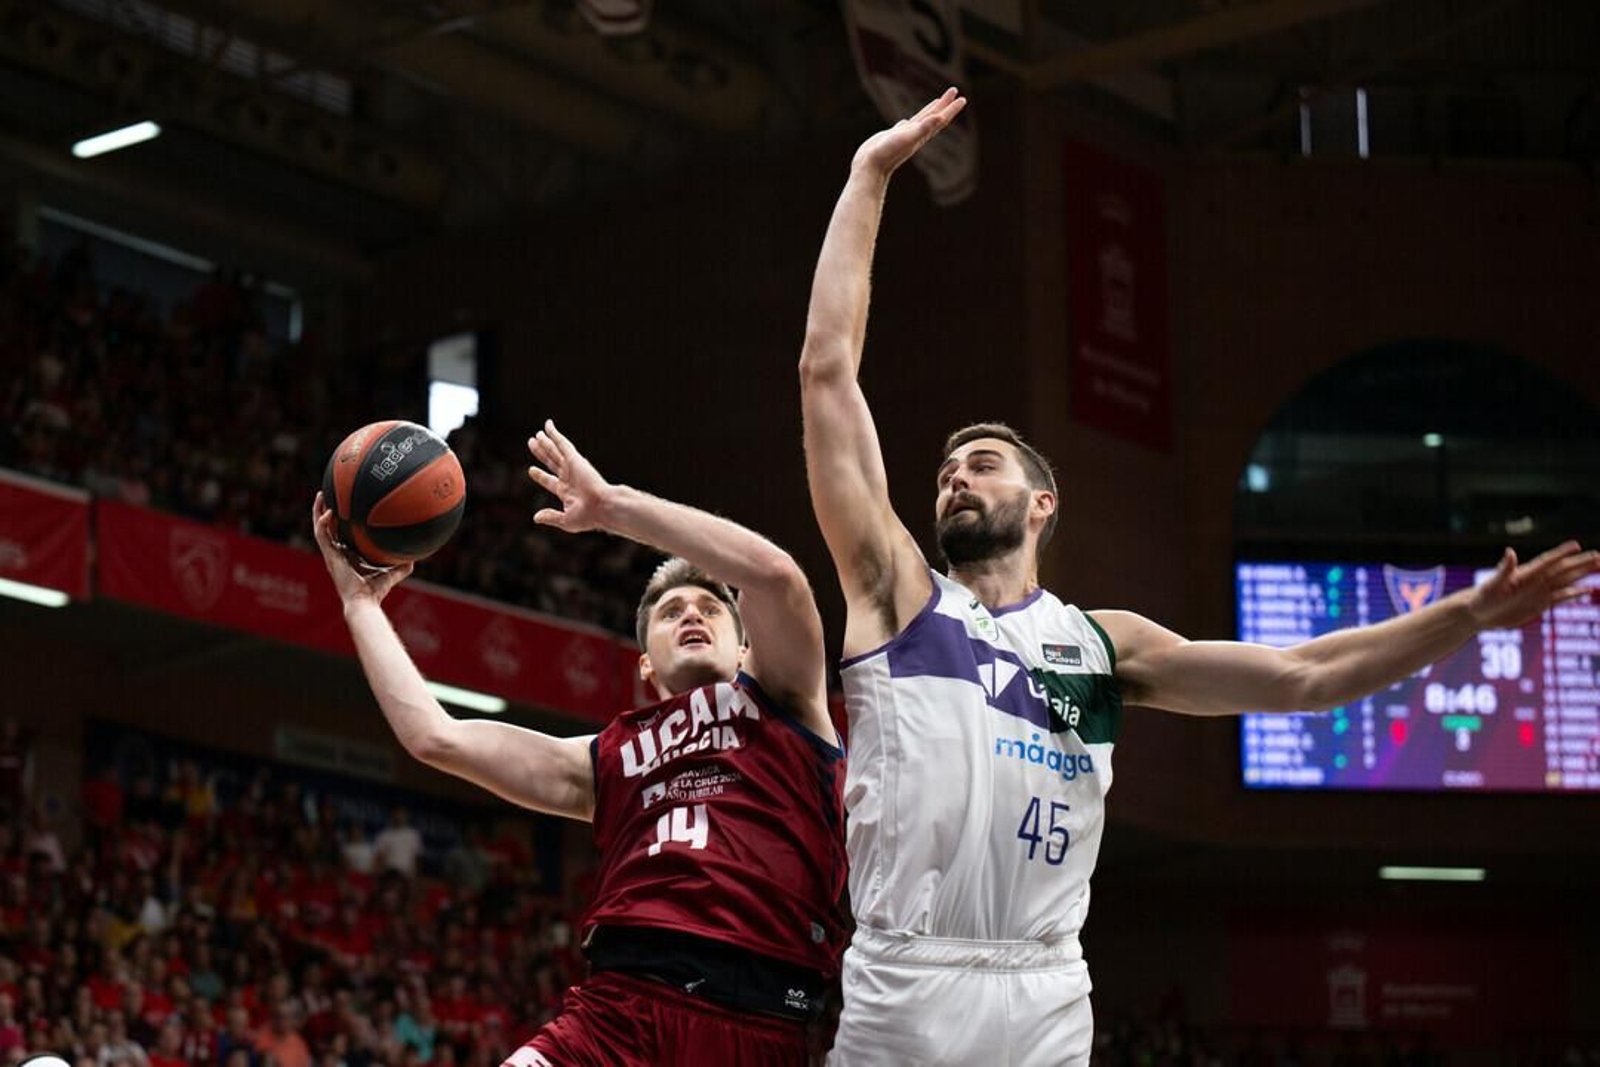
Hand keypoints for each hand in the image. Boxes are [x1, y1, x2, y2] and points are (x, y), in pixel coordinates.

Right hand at [311, 492, 412, 605]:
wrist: (363, 602)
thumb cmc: (375, 592)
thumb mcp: (392, 574)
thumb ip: (402, 566)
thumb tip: (416, 556)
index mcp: (347, 556)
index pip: (340, 536)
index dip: (339, 523)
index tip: (343, 508)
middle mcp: (336, 553)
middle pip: (326, 528)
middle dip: (324, 511)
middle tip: (327, 494)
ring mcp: (331, 554)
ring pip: (319, 528)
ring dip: (318, 511)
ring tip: (321, 494)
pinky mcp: (329, 556)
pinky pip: (321, 535)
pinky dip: (323, 522)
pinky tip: (329, 511)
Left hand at [527, 419, 614, 533]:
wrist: (602, 506)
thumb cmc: (588, 517)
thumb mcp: (566, 520)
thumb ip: (551, 517)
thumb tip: (536, 518)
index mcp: (566, 492)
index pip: (550, 481)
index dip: (540, 476)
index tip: (531, 470)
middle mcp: (568, 477)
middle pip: (551, 462)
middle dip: (542, 453)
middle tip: (532, 444)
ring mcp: (572, 467)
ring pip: (555, 451)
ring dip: (546, 443)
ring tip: (536, 435)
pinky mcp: (575, 459)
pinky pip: (562, 444)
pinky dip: (554, 434)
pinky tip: (547, 426)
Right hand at [851, 87, 967, 179]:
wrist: (871, 166)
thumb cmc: (888, 153)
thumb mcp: (908, 137)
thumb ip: (924, 127)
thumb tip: (940, 118)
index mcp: (922, 134)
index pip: (941, 119)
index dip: (951, 109)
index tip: (962, 98)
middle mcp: (916, 135)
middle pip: (934, 117)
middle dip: (944, 104)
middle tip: (954, 91)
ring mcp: (904, 136)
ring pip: (921, 120)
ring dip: (930, 110)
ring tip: (937, 101)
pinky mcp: (892, 137)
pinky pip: (905, 126)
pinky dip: (910, 121)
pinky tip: (907, 121)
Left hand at [1467, 541, 1599, 628]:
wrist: (1477, 613)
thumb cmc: (1481, 597)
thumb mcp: (1491, 584)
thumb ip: (1503, 570)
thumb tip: (1511, 551)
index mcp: (1525, 574)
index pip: (1547, 561)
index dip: (1561, 553)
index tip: (1576, 545)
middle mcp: (1535, 581)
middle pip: (1562, 569)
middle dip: (1580, 562)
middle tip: (1598, 555)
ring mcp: (1539, 592)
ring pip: (1565, 581)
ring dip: (1581, 574)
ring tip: (1598, 565)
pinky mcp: (1539, 604)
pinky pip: (1560, 597)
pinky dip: (1574, 594)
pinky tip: (1586, 590)